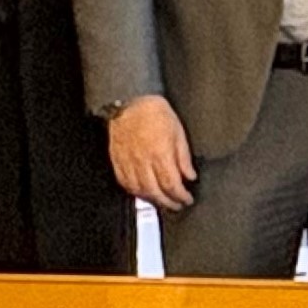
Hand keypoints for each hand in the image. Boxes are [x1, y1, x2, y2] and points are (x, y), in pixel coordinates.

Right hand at [107, 95, 196, 211]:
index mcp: (160, 154)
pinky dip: (134, 192)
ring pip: (139, 190)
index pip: (171, 184)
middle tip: (177, 206)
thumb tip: (189, 176)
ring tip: (162, 202)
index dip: (180, 196)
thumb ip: (183, 157)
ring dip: (152, 200)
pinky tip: (143, 193)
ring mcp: (128, 162)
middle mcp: (143, 162)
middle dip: (168, 203)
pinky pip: (124, 182)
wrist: (131, 101)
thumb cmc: (156, 113)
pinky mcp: (117, 160)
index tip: (187, 199)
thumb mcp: (178, 132)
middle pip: (155, 192)